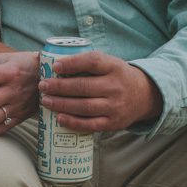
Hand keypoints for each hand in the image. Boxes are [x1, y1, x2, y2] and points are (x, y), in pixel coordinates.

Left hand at [40, 51, 161, 131]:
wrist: (144, 96)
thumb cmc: (118, 77)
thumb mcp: (110, 63)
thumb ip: (89, 63)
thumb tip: (55, 64)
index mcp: (115, 67)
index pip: (92, 62)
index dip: (72, 63)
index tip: (55, 66)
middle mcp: (116, 87)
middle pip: (83, 86)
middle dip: (59, 87)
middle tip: (43, 85)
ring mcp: (115, 106)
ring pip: (84, 106)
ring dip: (61, 104)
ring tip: (46, 100)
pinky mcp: (113, 123)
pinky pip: (90, 124)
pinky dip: (73, 122)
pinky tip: (59, 118)